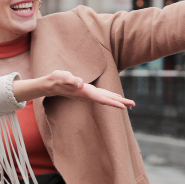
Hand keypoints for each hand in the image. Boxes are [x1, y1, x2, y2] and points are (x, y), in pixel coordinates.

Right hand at [13, 71, 134, 108]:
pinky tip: (115, 97)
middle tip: (134, 104)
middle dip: (120, 102)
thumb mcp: (63, 76)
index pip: (102, 98)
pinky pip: (101, 95)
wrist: (50, 85)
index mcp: (85, 92)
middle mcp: (88, 95)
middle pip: (107, 99)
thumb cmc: (57, 79)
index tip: (124, 106)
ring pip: (105, 98)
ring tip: (128, 103)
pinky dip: (110, 97)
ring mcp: (88, 94)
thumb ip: (72, 80)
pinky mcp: (87, 91)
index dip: (113, 102)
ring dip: (117, 100)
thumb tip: (80, 84)